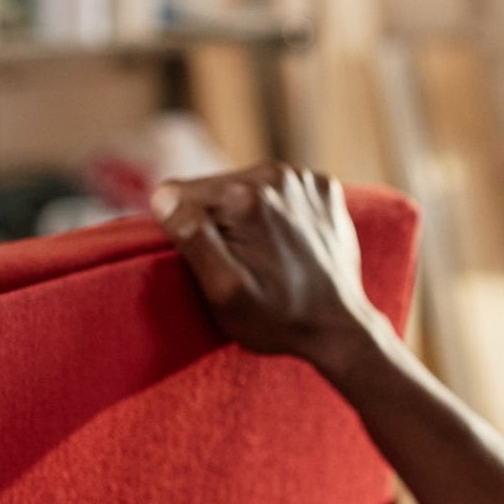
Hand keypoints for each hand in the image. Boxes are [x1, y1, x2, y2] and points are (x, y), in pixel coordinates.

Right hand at [151, 162, 384, 376]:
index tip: (209, 261)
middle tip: (241, 263)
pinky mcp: (324, 187)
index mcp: (243, 197)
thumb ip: (192, 240)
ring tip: (266, 255)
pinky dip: (280, 212)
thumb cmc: (276, 318)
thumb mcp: (224, 291)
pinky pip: (280, 190)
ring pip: (245, 186)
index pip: (177, 193)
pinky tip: (290, 243)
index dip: (183, 230)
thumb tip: (164, 198)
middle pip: (213, 188)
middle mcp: (274, 175)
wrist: (339, 328)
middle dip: (216, 221)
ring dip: (246, 216)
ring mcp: (304, 178)